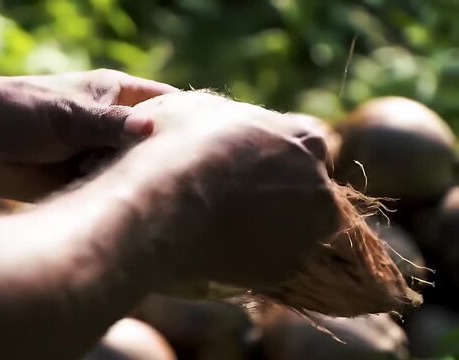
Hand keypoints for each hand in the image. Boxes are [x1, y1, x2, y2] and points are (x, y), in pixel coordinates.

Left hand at [0, 69, 177, 200]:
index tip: (213, 146)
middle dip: (166, 163)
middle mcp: (115, 127)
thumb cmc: (19, 112)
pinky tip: (122, 212)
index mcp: (119, 96)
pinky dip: (116, 201)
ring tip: (149, 203)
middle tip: (185, 188)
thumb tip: (153, 130)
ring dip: (138, 186)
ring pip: (135, 174)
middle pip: (156, 146)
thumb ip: (111, 124)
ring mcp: (100, 155)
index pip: (168, 105)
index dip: (191, 122)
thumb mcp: (69, 116)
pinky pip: (110, 192)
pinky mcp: (84, 182)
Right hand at [121, 91, 338, 288]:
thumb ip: (228, 116)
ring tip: (227, 227)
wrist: (163, 208)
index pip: (307, 147)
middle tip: (237, 200)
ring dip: (273, 229)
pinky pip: (274, 262)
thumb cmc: (176, 148)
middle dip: (281, 194)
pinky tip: (219, 250)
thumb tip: (223, 123)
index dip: (276, 155)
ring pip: (297, 231)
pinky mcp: (286, 269)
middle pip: (308, 191)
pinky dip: (254, 259)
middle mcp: (319, 186)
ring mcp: (306, 232)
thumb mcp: (195, 109)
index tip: (248, 164)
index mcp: (306, 139)